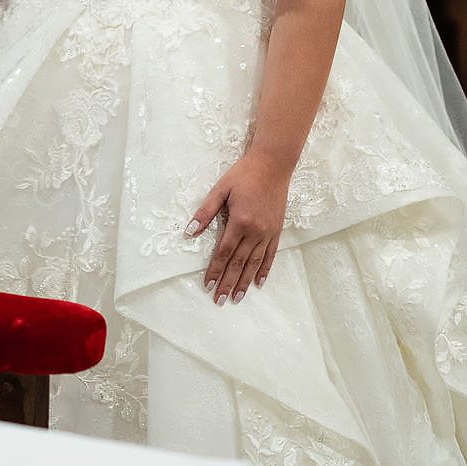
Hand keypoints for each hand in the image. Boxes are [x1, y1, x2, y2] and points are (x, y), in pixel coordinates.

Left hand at [188, 149, 290, 304]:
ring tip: (236, 298)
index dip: (214, 270)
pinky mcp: (277, 231)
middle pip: (239, 263)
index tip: (207, 285)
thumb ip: (206, 211)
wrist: (272, 165)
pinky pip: (270, 255)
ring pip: (255, 264)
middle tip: (219, 301)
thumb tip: (190, 231)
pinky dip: (264, 270)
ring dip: (244, 283)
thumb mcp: (220, 188)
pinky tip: (259, 283)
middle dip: (227, 283)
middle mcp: (255, 231)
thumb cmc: (244, 174)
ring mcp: (268, 233)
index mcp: (239, 221)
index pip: (224, 252)